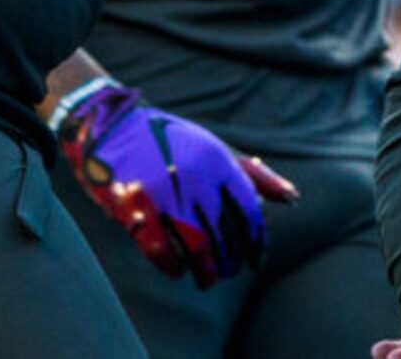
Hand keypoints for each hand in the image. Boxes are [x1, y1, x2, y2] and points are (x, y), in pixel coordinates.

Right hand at [53, 79, 299, 287]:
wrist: (107, 122)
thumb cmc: (166, 140)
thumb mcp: (211, 148)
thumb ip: (253, 174)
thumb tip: (293, 199)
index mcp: (216, 160)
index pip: (249, 214)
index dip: (256, 244)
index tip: (255, 261)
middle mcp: (194, 176)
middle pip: (225, 238)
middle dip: (229, 263)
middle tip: (225, 272)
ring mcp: (164, 194)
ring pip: (197, 251)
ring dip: (205, 273)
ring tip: (204, 278)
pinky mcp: (134, 208)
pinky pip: (161, 253)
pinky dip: (171, 267)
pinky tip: (175, 269)